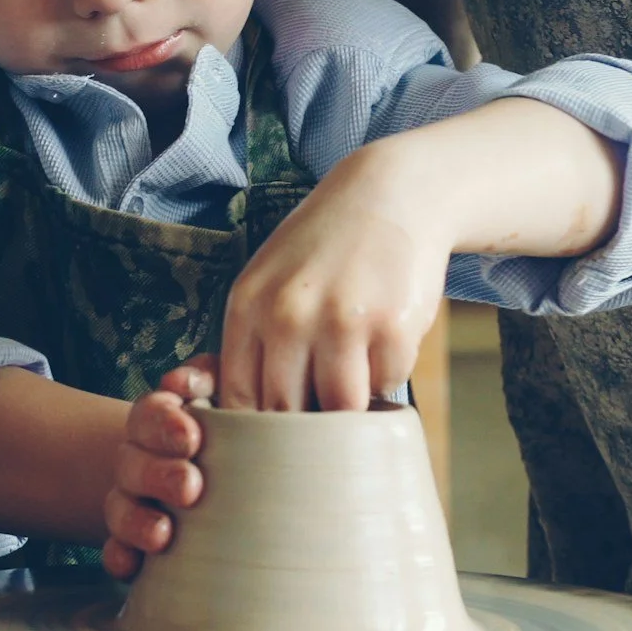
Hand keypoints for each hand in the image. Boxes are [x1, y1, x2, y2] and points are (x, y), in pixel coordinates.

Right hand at [101, 358, 216, 579]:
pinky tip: (131, 566)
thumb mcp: (221, 394)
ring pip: (119, 508)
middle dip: (157, 475)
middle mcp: (138, 459)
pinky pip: (115, 551)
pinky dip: (120, 558)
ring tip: (164, 534)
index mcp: (158, 421)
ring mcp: (132, 502)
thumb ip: (212, 378)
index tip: (192, 438)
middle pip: (132, 462)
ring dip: (137, 521)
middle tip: (190, 487)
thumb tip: (193, 380)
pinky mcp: (132, 542)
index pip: (149, 414)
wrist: (201, 476)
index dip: (164, 425)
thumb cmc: (223, 432)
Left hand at [220, 140, 447, 410]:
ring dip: (349, 404)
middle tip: (319, 414)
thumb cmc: (324, 247)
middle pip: (287, 413)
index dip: (257, 430)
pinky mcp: (392, 328)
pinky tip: (383, 340)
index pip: (239, 400)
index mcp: (247, 306)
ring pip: (340, 409)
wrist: (392, 195)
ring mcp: (342, 322)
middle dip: (304, 425)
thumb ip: (253, 342)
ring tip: (353, 373)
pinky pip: (386, 385)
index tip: (275, 435)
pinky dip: (386, 375)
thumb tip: (247, 422)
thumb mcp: (268, 281)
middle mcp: (288, 316)